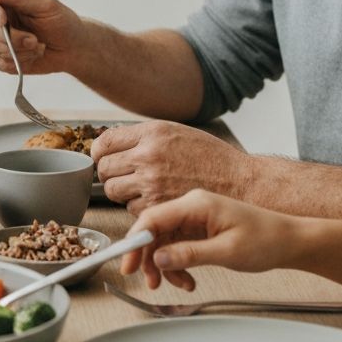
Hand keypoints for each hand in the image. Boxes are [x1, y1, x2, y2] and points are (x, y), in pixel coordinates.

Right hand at [0, 0, 85, 75]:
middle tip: (34, 39)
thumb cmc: (61, 21)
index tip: (3, 19)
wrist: (72, 48)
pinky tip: (32, 55)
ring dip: (18, 49)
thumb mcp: (44, 4)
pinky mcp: (2, 58)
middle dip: (11, 36)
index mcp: (5, 0)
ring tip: (37, 45)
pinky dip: (19, 61)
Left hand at [93, 121, 251, 214]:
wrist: (241, 182)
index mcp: (152, 133)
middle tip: (122, 175)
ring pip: (113, 191)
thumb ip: (145, 137)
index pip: (105, 142)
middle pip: (104, 168)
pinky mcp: (157, 206)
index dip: (100, 152)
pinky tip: (156, 200)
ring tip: (140, 188)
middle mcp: (148, 156)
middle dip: (110, 173)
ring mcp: (151, 182)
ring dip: (122, 192)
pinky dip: (139, 207)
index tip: (103, 157)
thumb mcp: (177, 133)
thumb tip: (112, 144)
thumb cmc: (212, 158)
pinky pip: (131, 208)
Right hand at [120, 189, 296, 291]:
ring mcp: (195, 217)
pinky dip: (178, 264)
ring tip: (178, 286)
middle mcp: (192, 206)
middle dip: (148, 257)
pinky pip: (177, 246)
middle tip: (147, 281)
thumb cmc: (267, 240)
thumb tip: (159, 259)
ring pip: (164, 241)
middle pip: (154, 229)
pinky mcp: (199, 229)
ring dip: (165, 265)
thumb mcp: (227, 251)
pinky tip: (188, 280)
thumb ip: (190, 254)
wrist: (291, 241)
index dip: (135, 241)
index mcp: (196, 204)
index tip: (127, 263)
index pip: (152, 217)